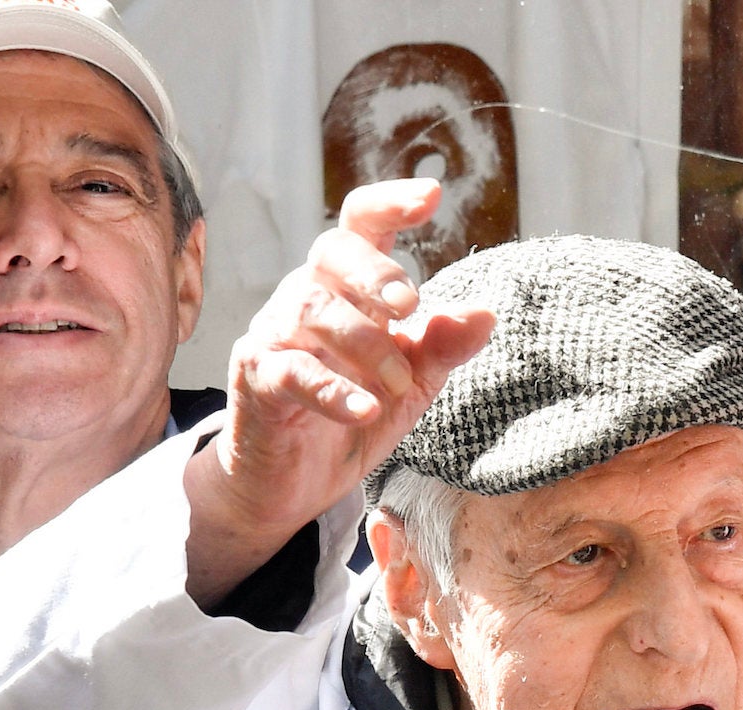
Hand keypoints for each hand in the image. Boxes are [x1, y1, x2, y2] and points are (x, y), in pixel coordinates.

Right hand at [185, 178, 494, 604]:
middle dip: (374, 272)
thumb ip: (443, 347)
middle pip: (331, 252)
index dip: (392, 203)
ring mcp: (276, 334)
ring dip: (366, 346)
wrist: (295, 483)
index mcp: (348, 287)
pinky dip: (332, 390)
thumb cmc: (352, 414)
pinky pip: (290, 371)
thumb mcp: (412, 383)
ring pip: (314, 312)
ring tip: (397, 385)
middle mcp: (307, 297)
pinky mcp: (257, 379)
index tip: (432, 194)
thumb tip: (486, 313)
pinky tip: (364, 410)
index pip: (362, 224)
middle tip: (409, 306)